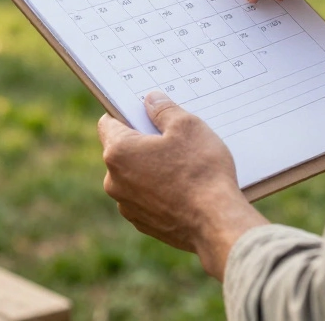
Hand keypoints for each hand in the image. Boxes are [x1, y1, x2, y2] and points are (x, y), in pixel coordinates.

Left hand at [99, 92, 267, 279]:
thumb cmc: (201, 172)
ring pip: (134, 176)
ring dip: (151, 169)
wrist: (216, 224)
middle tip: (172, 139)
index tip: (145, 113)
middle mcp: (114, 181)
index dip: (126, 114)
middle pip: (122, 151)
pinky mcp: (143, 223)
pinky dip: (159, 191)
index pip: (108, 123)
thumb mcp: (187, 126)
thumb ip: (164, 109)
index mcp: (118, 152)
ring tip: (183, 166)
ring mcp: (127, 206)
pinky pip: (146, 199)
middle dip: (142, 143)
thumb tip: (151, 100)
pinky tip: (184, 189)